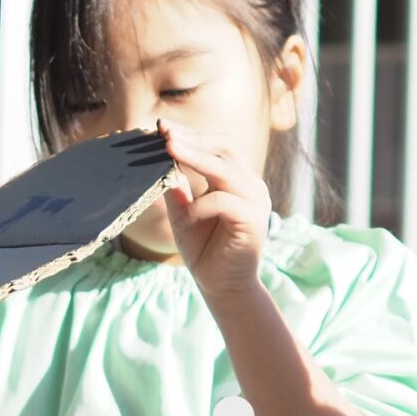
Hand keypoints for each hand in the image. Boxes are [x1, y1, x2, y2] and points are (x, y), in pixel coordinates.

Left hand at [158, 124, 269, 301]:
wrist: (222, 288)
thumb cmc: (205, 252)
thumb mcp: (184, 215)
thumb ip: (177, 189)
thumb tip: (160, 161)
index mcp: (237, 180)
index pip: (218, 146)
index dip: (191, 135)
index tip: (162, 128)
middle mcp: (251, 186)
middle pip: (226, 147)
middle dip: (193, 139)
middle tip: (165, 133)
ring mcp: (256, 202)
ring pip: (226, 168)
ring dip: (195, 158)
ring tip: (170, 149)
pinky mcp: (253, 221)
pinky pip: (224, 201)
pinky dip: (202, 204)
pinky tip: (187, 215)